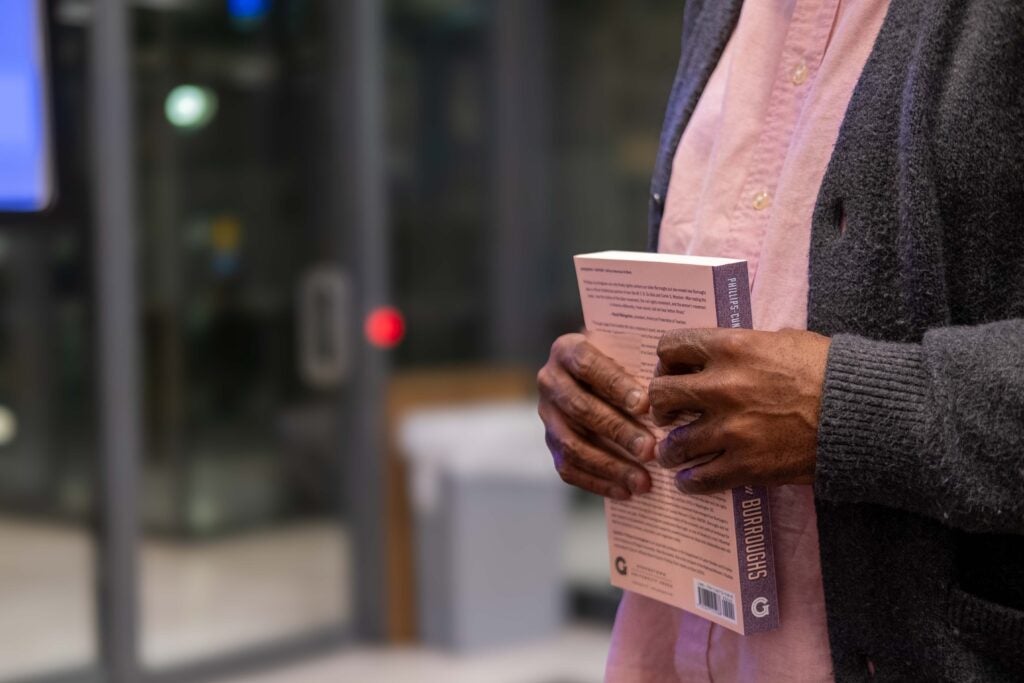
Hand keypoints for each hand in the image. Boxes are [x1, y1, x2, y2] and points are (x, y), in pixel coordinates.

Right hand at [538, 333, 656, 499]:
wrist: (596, 374)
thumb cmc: (623, 360)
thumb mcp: (628, 350)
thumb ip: (641, 363)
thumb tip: (674, 384)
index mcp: (567, 350)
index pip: (587, 365)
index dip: (615, 385)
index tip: (646, 405)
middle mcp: (550, 381)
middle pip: (580, 408)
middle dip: (618, 431)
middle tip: (651, 449)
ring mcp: (547, 414)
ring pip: (571, 444)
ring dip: (609, 465)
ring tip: (643, 481)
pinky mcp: (551, 442)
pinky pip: (568, 468)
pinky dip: (597, 482)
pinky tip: (626, 491)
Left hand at [648, 328, 830, 493]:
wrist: (863, 414)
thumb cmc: (829, 371)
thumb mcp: (784, 340)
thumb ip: (744, 347)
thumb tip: (721, 354)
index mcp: (731, 347)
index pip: (670, 347)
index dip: (667, 361)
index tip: (673, 372)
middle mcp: (722, 386)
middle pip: (661, 395)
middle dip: (661, 405)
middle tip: (668, 414)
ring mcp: (731, 429)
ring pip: (673, 444)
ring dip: (670, 449)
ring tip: (674, 452)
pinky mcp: (746, 465)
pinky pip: (699, 479)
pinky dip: (690, 482)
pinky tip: (690, 480)